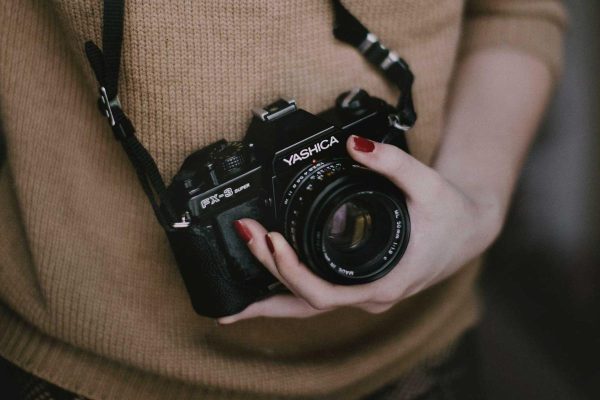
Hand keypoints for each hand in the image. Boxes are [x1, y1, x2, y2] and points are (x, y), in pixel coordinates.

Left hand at [218, 135, 501, 323]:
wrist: (468, 230)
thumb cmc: (451, 215)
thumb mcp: (429, 183)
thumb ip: (392, 162)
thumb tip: (354, 145)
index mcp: (385, 282)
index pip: (324, 293)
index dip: (291, 272)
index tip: (270, 240)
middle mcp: (370, 296)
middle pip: (306, 304)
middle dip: (268, 279)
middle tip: (244, 238)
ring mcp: (363, 295)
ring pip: (308, 308)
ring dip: (271, 300)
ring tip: (231, 303)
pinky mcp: (358, 285)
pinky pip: (317, 297)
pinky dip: (288, 293)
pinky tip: (265, 287)